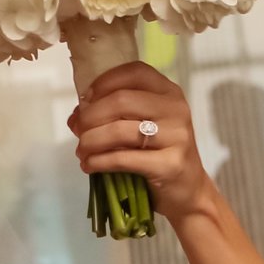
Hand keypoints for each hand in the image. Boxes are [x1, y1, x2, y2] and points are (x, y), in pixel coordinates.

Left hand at [69, 64, 215, 220]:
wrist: (187, 190)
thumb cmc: (159, 154)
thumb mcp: (143, 126)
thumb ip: (113, 114)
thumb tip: (76, 116)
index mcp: (169, 93)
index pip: (134, 72)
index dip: (104, 83)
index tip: (86, 100)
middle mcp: (175, 109)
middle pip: (121, 101)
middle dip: (90, 117)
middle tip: (78, 131)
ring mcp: (176, 136)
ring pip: (119, 130)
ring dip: (90, 141)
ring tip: (81, 152)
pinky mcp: (170, 164)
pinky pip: (123, 158)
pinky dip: (99, 161)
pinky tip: (90, 165)